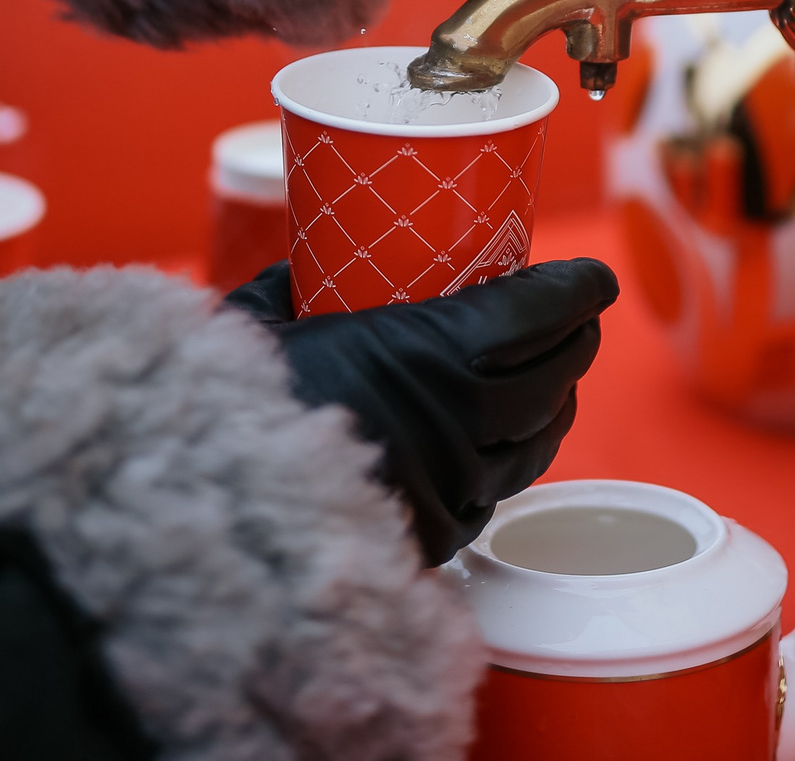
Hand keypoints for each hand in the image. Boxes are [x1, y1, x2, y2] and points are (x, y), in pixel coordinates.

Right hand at [224, 258, 619, 563]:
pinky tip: (508, 444)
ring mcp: (454, 484)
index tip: (592, 275)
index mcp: (432, 350)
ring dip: (556, 401)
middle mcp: (461, 419)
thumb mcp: (264, 317)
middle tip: (574, 317)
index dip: (579, 290)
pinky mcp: (437, 534)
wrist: (203, 504)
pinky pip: (499, 493)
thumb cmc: (228, 400)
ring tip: (552, 375)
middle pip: (555, 375)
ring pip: (538, 441)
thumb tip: (311, 259)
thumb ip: (300, 283)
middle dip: (576, 340)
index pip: (539, 314)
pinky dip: (515, 460)